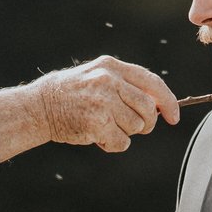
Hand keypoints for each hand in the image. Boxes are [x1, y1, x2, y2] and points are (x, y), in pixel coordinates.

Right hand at [0, 56, 178, 158]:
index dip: (167, 102)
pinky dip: (112, 144)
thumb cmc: (71, 95)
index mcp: (111, 66)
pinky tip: (96, 136)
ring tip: (103, 126)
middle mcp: (109, 80)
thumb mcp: (97, 77)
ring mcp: (103, 101)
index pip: (152, 82)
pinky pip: (122, 142)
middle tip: (131, 127)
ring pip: (136, 127)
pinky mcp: (97, 122)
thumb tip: (158, 104)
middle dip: (145, 123)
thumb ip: (125, 85)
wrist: (38, 107)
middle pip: (147, 109)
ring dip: (124, 133)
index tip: (173, 117)